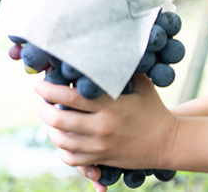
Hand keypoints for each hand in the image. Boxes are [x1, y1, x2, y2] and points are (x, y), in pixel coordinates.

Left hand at [34, 73, 176, 171]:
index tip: (39, 84)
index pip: (72, 97)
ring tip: (52, 118)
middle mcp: (103, 126)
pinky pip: (72, 159)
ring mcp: (101, 145)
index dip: (50, 90)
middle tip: (42, 101)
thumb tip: (109, 49)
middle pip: (59, 120)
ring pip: (62, 141)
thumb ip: (124, 70)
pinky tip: (64, 140)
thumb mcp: (143, 85)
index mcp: (111, 105)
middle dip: (44, 109)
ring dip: (51, 129)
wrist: (168, 141)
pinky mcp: (102, 159)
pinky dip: (62, 150)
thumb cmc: (154, 109)